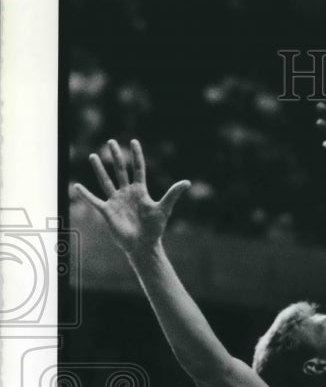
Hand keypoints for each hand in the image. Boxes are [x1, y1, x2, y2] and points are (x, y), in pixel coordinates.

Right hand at [73, 139, 189, 256]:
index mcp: (140, 191)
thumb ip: (173, 194)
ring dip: (99, 169)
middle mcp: (127, 193)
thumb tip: (187, 182)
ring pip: (106, 181)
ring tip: (94, 156)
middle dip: (116, 156)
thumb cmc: (155, 228)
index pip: (138, 168)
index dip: (137, 155)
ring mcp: (116, 201)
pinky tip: (76, 186)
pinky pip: (94, 201)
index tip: (134, 141)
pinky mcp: (107, 211)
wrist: (144, 245)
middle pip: (120, 170)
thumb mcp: (164, 209)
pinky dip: (85, 194)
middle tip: (111, 141)